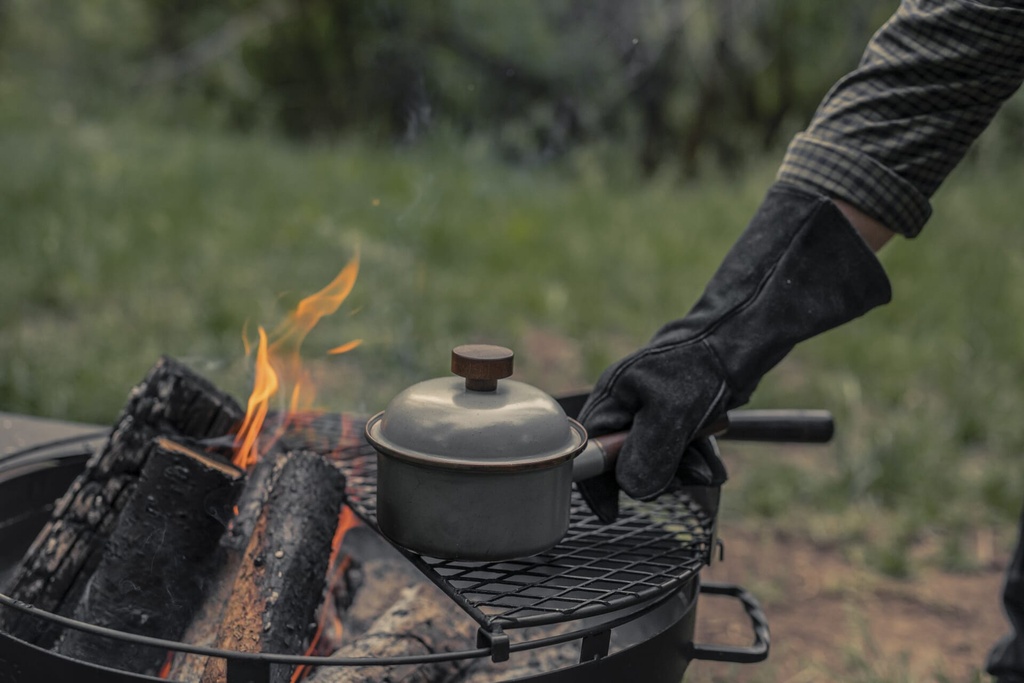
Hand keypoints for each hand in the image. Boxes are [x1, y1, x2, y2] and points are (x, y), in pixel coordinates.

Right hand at [578, 183, 890, 521]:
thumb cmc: (699, 369)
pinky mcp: (673, 418)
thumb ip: (646, 456)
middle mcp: (624, 407)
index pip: (588, 452)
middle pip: (625, 463)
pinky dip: (694, 459)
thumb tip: (633, 490)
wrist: (737, 342)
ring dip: (684, 470)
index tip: (611, 515)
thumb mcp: (670, 416)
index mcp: (610, 399)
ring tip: (709, 466)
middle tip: (691, 473)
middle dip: (659, 475)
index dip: (597, 486)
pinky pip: (676, 453)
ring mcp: (648, 413)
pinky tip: (711, 458)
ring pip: (656, 462)